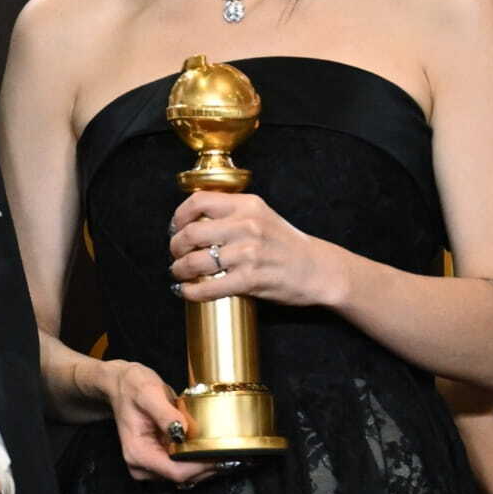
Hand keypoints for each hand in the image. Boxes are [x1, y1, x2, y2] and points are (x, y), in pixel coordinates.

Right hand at [104, 360, 217, 488]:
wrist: (121, 385)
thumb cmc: (132, 387)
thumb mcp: (148, 393)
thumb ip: (165, 413)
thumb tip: (183, 431)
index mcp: (138, 453)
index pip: (175, 471)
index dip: (200, 467)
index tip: (220, 455)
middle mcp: (142, 465)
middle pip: (182, 477)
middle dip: (207, 467)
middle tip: (231, 452)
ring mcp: (150, 464)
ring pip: (185, 474)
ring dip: (205, 465)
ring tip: (225, 450)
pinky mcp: (158, 459)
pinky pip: (182, 466)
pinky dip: (198, 459)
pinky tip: (211, 448)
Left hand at [167, 191, 348, 307]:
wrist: (317, 269)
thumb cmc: (286, 244)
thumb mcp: (262, 215)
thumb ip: (232, 213)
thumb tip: (192, 221)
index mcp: (248, 205)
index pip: (199, 201)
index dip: (179, 216)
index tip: (176, 228)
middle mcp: (247, 225)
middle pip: (191, 232)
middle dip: (175, 247)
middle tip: (176, 254)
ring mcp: (248, 253)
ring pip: (195, 261)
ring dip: (179, 270)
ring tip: (179, 273)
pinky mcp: (250, 280)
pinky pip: (208, 288)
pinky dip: (191, 292)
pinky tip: (187, 292)